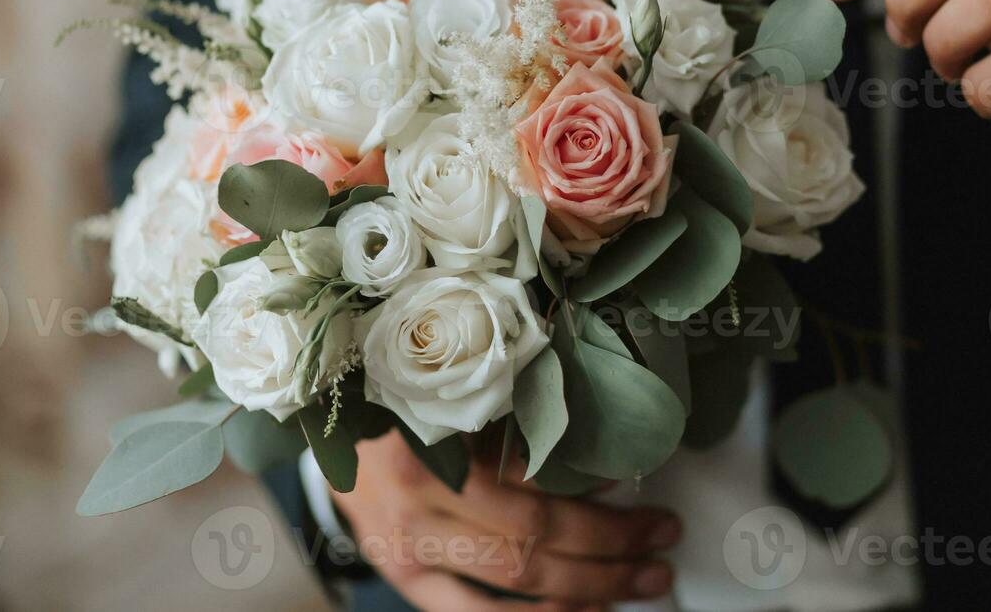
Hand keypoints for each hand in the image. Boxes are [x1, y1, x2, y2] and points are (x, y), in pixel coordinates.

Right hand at [331, 430, 679, 610]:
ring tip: (637, 584)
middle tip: (659, 548)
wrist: (331, 427)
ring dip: (585, 592)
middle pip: (531, 545)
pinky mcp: (402, 576)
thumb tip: (598, 467)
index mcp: (435, 444)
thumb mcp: (459, 397)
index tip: (647, 506)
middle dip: (608, 553)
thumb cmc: (405, 402)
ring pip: (511, 586)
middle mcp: (418, 503)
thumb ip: (519, 427)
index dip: (599, 511)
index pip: (534, 493)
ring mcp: (407, 548)